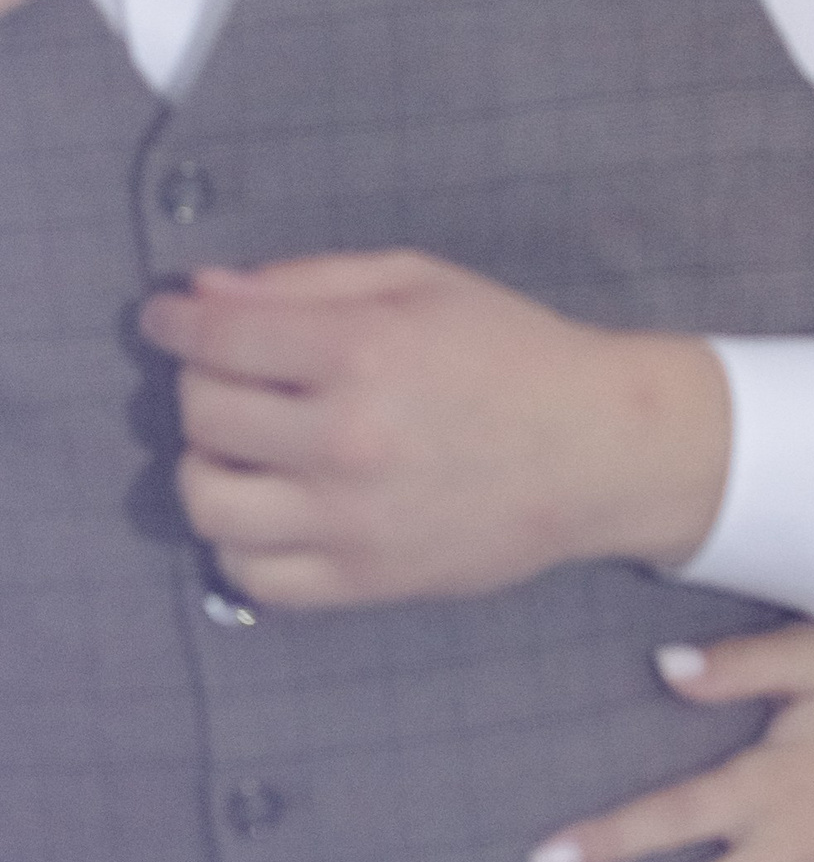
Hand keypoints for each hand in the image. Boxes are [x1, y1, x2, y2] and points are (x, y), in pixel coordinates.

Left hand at [137, 249, 730, 604]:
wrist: (597, 448)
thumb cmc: (512, 350)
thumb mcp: (420, 281)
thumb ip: (308, 280)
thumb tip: (205, 294)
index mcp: (363, 350)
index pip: (220, 338)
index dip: (176, 323)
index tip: (167, 319)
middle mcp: (347, 437)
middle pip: (204, 412)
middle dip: (199, 380)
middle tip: (229, 372)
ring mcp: (351, 519)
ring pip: (208, 500)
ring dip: (206, 461)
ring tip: (243, 442)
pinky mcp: (363, 581)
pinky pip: (250, 573)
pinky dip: (239, 537)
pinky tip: (270, 502)